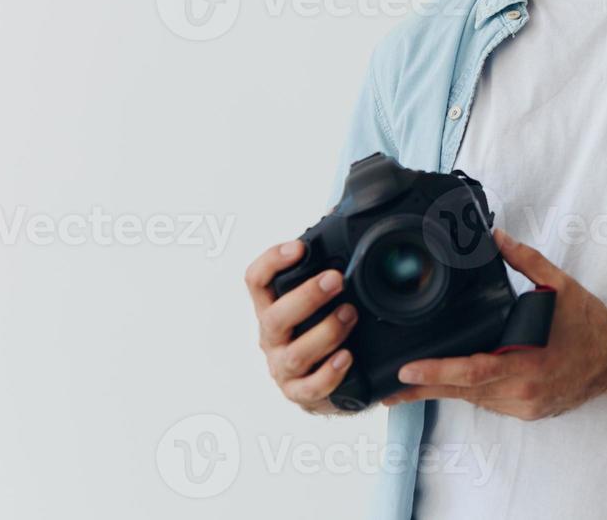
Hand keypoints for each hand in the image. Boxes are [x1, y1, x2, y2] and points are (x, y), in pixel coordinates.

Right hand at [246, 240, 359, 414]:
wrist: (328, 382)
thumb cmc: (320, 328)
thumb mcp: (320, 295)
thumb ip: (324, 256)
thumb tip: (335, 211)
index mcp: (271, 306)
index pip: (255, 280)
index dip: (272, 261)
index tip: (299, 247)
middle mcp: (271, 336)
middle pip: (275, 316)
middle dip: (307, 295)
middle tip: (337, 280)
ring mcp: (282, 368)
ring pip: (295, 353)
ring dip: (325, 332)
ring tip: (351, 314)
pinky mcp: (300, 394)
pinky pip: (311, 388)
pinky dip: (329, 373)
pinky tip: (347, 357)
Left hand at [383, 228, 606, 419]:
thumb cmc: (590, 323)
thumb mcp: (560, 285)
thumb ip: (525, 260)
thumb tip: (495, 235)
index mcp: (528, 360)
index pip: (473, 371)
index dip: (437, 372)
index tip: (406, 370)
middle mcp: (524, 390)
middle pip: (464, 392)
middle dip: (424, 389)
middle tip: (387, 387)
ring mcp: (526, 406)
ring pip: (474, 400)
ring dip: (444, 390)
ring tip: (409, 385)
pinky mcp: (528, 412)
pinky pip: (490, 403)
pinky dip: (471, 391)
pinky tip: (452, 381)